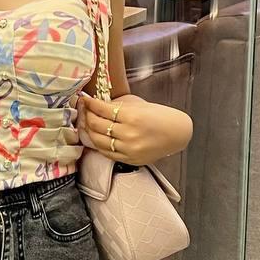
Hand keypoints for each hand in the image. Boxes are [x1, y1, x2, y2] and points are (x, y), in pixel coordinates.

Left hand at [77, 93, 192, 167]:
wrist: (177, 134)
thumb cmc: (159, 116)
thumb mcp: (139, 104)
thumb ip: (118, 104)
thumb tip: (98, 103)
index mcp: (132, 117)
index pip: (102, 110)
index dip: (90, 103)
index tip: (84, 99)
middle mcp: (129, 135)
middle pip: (97, 125)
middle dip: (86, 115)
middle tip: (82, 109)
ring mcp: (128, 150)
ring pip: (98, 141)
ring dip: (88, 130)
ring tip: (85, 122)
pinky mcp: (129, 160)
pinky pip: (106, 153)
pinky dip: (97, 144)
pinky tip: (94, 136)